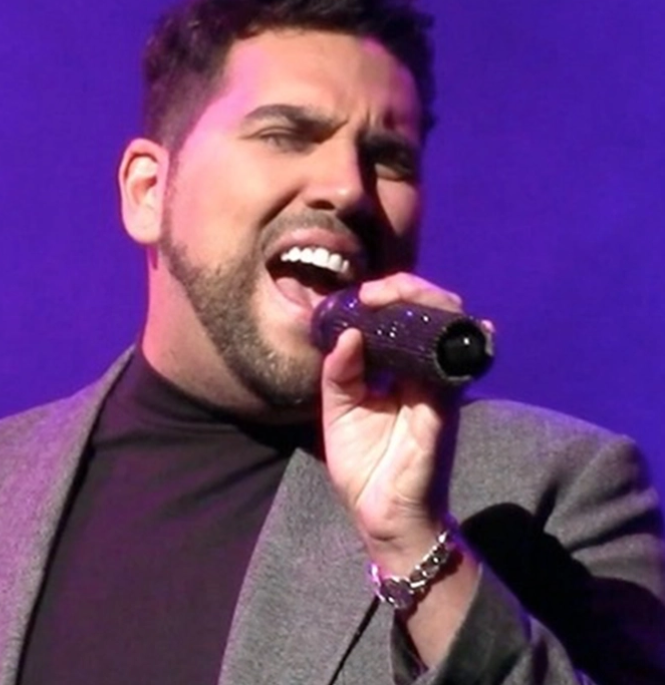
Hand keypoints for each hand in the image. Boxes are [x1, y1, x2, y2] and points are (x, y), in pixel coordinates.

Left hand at [320, 272, 464, 558]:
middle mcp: (421, 374)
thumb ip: (340, 374)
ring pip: (449, 332)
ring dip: (431, 304)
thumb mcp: (339, 411)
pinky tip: (465, 324)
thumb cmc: (363, 465)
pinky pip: (457, 370)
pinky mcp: (442, 410)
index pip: (400, 322)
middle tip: (377, 292)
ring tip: (398, 295)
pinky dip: (465, 342)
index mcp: (394, 372)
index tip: (361, 295)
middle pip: (432, 316)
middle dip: (410, 290)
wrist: (382, 515)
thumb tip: (346, 335)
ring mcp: (436, 390)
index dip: (387, 298)